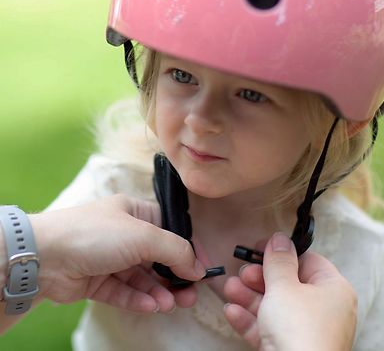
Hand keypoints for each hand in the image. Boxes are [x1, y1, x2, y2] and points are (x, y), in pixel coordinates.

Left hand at [29, 194, 205, 313]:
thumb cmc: (95, 233)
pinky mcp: (97, 280)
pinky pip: (124, 291)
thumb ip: (174, 250)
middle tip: (190, 293)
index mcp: (135, 212)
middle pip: (157, 256)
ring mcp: (110, 257)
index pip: (170, 230)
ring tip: (172, 303)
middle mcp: (124, 233)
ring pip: (142, 277)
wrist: (45, 256)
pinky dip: (139, 298)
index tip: (203, 268)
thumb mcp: (143, 234)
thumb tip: (197, 267)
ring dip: (158, 290)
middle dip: (175, 275)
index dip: (189, 248)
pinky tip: (152, 306)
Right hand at [224, 233, 356, 350]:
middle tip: (242, 272)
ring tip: (229, 289)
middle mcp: (323, 311)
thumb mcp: (284, 287)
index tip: (259, 248)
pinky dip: (250, 320)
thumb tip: (279, 239)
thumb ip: (278, 261)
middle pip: (287, 285)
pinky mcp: (290, 350)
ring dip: (249, 297)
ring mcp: (306, 332)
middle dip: (259, 278)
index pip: (307, 262)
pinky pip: (269, 329)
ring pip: (275, 307)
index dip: (281, 253)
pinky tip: (231, 312)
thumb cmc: (299, 331)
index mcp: (332, 290)